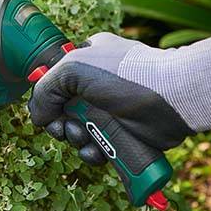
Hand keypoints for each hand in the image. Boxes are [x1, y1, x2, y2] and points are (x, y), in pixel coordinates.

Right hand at [28, 31, 210, 164]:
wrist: (171, 98)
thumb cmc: (125, 76)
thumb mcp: (74, 68)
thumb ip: (45, 89)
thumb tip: (38, 118)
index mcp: (87, 58)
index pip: (56, 80)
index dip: (48, 99)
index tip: (49, 111)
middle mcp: (97, 83)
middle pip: (63, 110)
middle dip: (60, 123)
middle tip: (65, 128)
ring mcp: (110, 109)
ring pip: (78, 131)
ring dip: (75, 139)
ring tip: (84, 137)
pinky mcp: (122, 133)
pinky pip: (97, 147)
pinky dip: (91, 152)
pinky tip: (96, 151)